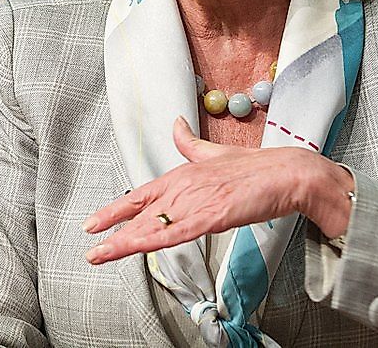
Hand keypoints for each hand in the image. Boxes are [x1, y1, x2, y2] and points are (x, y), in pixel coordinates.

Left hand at [82, 117, 352, 264]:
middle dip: (114, 230)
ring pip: (154, 226)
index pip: (142, 195)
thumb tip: (176, 123)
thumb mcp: (216, 153)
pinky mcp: (213, 215)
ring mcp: (198, 201)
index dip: (117, 210)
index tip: (93, 223)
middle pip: (142, 213)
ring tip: (101, 255)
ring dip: (126, 242)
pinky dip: (154, 241)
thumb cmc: (256, 168)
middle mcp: (185, 185)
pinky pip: (177, 233)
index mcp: (184, 173)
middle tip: (90, 248)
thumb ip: (191, 143)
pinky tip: (136, 249)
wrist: (288, 173)